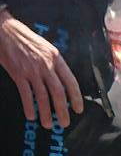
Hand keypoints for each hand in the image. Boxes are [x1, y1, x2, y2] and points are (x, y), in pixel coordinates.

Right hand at [0, 11, 82, 130]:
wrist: (5, 30)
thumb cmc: (25, 39)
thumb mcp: (45, 48)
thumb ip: (54, 64)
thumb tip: (62, 82)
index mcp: (55, 58)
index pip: (70, 81)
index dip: (76, 97)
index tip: (78, 109)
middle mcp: (45, 64)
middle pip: (58, 92)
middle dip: (62, 110)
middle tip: (64, 123)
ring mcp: (31, 69)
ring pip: (42, 96)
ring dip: (46, 113)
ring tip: (47, 124)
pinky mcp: (18, 73)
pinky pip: (26, 94)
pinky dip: (29, 107)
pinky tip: (31, 115)